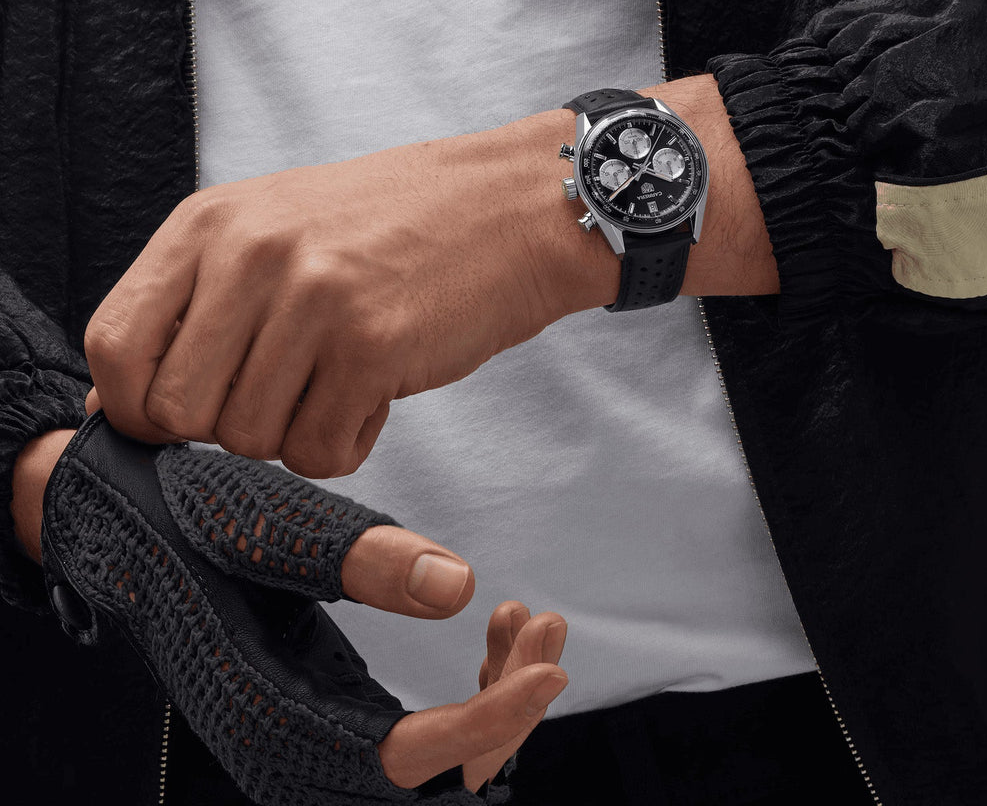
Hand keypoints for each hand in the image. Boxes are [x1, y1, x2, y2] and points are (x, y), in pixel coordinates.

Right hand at [36, 412, 569, 803]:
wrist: (124, 531)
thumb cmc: (184, 522)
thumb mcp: (263, 521)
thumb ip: (356, 556)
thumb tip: (462, 586)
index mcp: (269, 720)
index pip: (402, 765)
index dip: (486, 725)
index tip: (549, 670)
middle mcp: (293, 752)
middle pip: (434, 786)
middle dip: (507, 713)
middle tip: (545, 623)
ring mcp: (314, 740)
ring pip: (435, 768)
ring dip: (497, 702)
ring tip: (531, 618)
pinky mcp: (330, 714)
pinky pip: (419, 738)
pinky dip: (470, 691)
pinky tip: (490, 622)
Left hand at [82, 110, 586, 476]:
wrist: (518, 206)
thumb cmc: (401, 222)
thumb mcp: (278, 226)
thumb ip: (201, 299)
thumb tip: (120, 405)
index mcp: (213, 222)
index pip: (113, 345)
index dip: (135, 405)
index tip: (182, 415)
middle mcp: (253, 255)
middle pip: (178, 411)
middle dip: (229, 425)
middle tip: (288, 392)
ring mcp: (313, 300)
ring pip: (250, 441)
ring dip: (297, 432)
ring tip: (344, 379)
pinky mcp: (372, 347)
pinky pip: (319, 453)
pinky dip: (348, 441)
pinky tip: (379, 391)